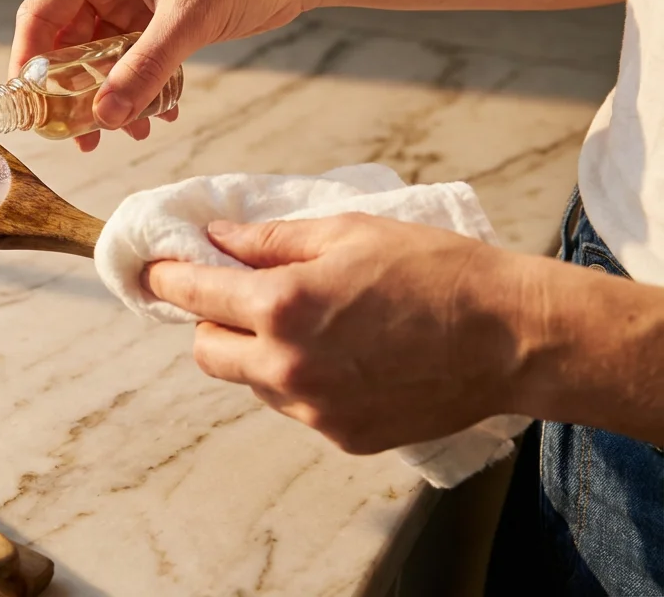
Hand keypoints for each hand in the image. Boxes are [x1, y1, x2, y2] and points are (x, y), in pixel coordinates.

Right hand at [10, 0, 324, 150]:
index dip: (29, 60)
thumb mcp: (189, 18)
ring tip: (122, 132)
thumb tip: (106, 116)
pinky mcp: (152, 17)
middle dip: (73, 89)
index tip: (28, 105)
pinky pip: (130, 61)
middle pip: (66, 39)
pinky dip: (139, 88)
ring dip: (110, 96)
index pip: (43, 10)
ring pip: (99, 57)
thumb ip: (144, 69)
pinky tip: (157, 115)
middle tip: (77, 134)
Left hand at [143, 214, 532, 453]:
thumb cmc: (436, 271)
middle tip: (241, 299)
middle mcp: (287, 365)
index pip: (193, 295)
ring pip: (251, 382)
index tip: (155, 272)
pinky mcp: (342, 435)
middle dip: (211, 323)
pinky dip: (301, 382)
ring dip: (259, 354)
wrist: (512, 336)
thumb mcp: (348, 232)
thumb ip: (271, 240)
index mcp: (283, 305)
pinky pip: (295, 407)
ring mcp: (314, 408)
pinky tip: (345, 357)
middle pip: (206, 351)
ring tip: (313, 326)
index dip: (167, 280)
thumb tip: (217, 239)